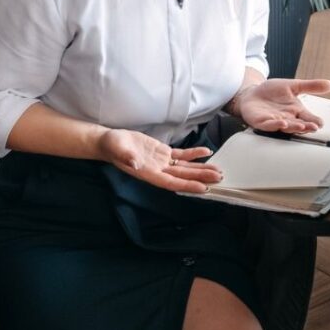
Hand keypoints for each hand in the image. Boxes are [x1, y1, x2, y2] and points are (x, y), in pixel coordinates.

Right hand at [97, 129, 222, 192]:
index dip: (187, 185)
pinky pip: (181, 155)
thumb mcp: (117, 149)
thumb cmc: (112, 146)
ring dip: (201, 169)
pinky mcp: (163, 153)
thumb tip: (135, 163)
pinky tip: (206, 152)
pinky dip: (194, 154)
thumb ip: (126, 157)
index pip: (172, 182)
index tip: (203, 188)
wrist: (110, 141)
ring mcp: (162, 162)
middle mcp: (158, 170)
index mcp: (149, 173)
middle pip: (183, 176)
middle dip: (201, 177)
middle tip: (219, 178)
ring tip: (218, 170)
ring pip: (185, 167)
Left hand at [235, 78, 329, 133]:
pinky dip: (275, 125)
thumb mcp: (294, 85)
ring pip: (285, 127)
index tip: (320, 123)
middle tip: (313, 127)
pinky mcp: (261, 121)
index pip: (309, 118)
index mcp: (296, 111)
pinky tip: (281, 123)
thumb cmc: (272, 92)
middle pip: (299, 125)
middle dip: (306, 127)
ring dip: (293, 127)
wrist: (252, 93)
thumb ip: (312, 86)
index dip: (315, 121)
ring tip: (300, 126)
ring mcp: (274, 121)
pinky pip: (268, 125)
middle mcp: (287, 118)